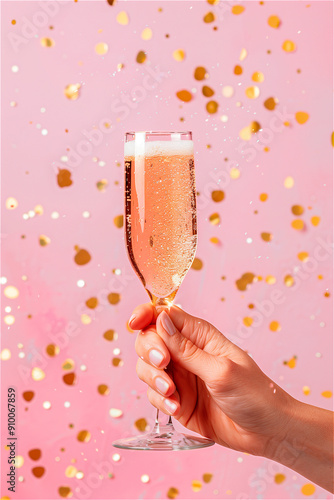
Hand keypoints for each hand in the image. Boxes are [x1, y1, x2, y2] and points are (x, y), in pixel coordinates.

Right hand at [130, 303, 294, 456]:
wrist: (266, 432)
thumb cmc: (254, 394)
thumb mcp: (220, 370)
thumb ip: (186, 349)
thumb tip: (160, 320)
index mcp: (200, 335)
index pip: (164, 314)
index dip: (146, 314)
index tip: (134, 323)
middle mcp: (186, 352)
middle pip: (149, 339)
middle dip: (150, 352)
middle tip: (164, 366)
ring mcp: (180, 376)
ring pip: (147, 367)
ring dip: (153, 380)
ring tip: (173, 394)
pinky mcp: (177, 399)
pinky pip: (154, 394)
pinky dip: (160, 401)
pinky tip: (177, 408)